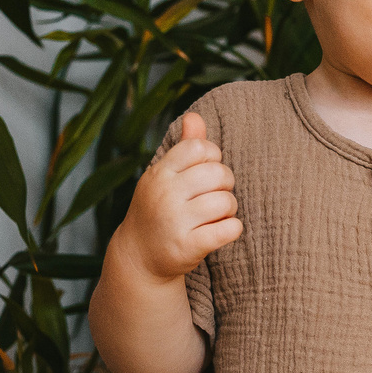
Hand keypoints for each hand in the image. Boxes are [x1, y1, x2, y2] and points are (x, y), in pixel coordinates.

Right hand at [111, 114, 240, 282]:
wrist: (138, 257)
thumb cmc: (158, 209)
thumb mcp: (164, 176)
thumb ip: (184, 146)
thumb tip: (195, 115)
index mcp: (160, 172)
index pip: (199, 147)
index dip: (212, 157)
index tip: (206, 172)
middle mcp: (165, 194)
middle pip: (219, 173)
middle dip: (225, 183)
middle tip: (215, 195)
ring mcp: (175, 221)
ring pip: (226, 202)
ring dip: (229, 209)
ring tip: (216, 215)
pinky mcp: (188, 246)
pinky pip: (229, 229)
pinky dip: (233, 228)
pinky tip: (222, 230)